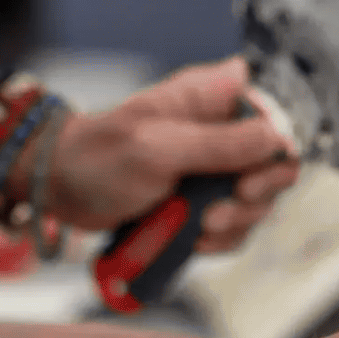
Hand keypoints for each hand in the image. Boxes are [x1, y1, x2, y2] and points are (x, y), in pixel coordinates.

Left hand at [44, 58, 300, 250]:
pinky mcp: (201, 202)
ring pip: (255, 201)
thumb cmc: (99, 154)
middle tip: (223, 206)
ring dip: (234, 222)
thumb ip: (221, 144)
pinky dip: (218, 239)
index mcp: (213, 98)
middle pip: (275, 164)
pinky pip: (233, 226)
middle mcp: (220, 130)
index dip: (273, 148)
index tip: (250, 175)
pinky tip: (191, 237)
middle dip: (254, 194)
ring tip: (198, 225)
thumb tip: (277, 137)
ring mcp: (212, 169)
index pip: (272, 116)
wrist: (61, 188)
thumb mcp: (160, 147)